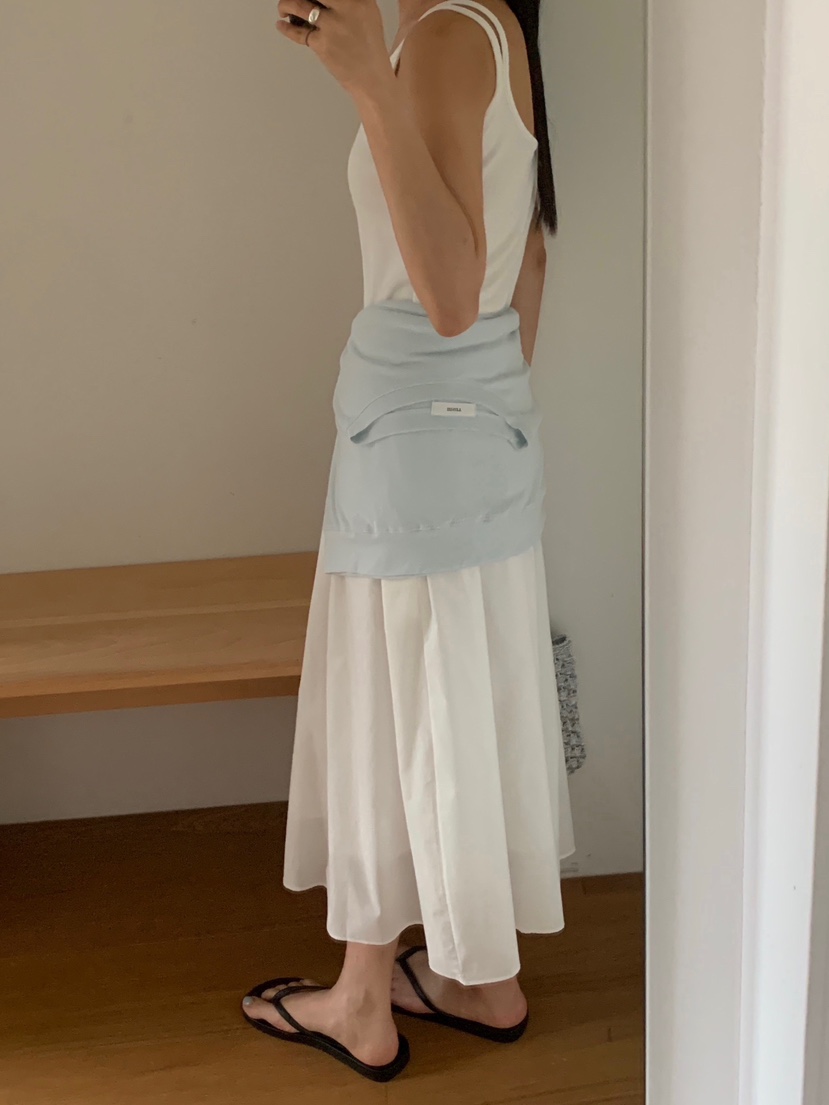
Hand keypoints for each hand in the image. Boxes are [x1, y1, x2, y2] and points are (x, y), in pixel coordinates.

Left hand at [276, 0, 391, 99]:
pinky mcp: (322, 44)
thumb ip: (350, 2)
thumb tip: (325, 1)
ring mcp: (332, 26)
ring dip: (286, 5)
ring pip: (300, 6)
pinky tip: (281, 25)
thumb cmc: (369, 48)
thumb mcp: (368, 14)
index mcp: (359, 0)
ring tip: (283, 8)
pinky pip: (298, 33)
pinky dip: (286, 28)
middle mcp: (346, 8)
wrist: (372, 78)